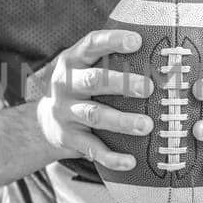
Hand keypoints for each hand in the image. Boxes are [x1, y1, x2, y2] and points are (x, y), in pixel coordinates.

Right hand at [36, 30, 154, 170]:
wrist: (43, 122)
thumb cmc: (80, 87)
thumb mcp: (85, 67)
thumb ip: (109, 57)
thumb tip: (159, 48)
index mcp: (72, 61)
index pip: (91, 45)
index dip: (112, 41)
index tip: (137, 40)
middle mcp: (66, 85)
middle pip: (93, 81)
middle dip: (122, 84)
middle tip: (149, 87)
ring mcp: (66, 112)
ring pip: (95, 115)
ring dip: (121, 121)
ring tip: (146, 125)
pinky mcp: (68, 138)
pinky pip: (91, 148)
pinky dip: (110, 157)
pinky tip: (130, 162)